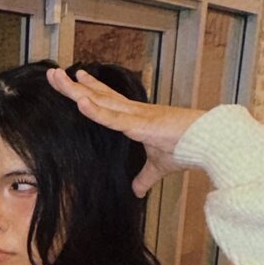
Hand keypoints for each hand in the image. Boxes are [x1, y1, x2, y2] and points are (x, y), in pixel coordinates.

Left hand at [47, 67, 205, 195]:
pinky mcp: (141, 124)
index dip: (91, 89)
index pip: (108, 100)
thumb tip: (136, 191)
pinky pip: (113, 117)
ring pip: (99, 100)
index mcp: (136, 118)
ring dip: (76, 90)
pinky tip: (80, 101)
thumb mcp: (158, 166)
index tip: (76, 77)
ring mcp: (136, 115)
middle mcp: (133, 111)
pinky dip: (96, 110)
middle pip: (97, 95)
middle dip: (73, 85)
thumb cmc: (187, 149)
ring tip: (57, 77)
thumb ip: (144, 176)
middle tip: (53, 73)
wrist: (210, 144)